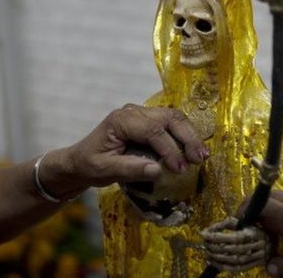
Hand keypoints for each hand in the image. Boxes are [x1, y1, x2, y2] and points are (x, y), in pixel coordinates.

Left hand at [41, 104, 207, 199]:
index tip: (179, 169)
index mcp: (121, 120)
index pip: (153, 130)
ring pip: (174, 117)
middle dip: (187, 138)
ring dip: (190, 135)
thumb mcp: (104, 171)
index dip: (169, 149)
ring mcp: (143, 113)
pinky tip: (194, 149)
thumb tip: (158, 171)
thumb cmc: (90, 165)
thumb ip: (129, 169)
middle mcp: (134, 111)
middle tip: (199, 159)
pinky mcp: (149, 120)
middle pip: (169, 118)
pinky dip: (185, 134)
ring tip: (201, 155)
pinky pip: (172, 122)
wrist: (81, 160)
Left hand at [201, 216, 270, 271]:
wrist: (270, 240)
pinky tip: (212, 261)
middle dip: (215, 246)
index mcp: (253, 234)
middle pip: (233, 249)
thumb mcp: (242, 222)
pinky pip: (235, 269)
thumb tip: (210, 230)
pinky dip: (222, 266)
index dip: (218, 236)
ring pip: (234, 260)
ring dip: (217, 257)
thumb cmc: (251, 229)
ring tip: (207, 252)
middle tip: (204, 243)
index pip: (234, 237)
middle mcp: (256, 246)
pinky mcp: (252, 266)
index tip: (204, 233)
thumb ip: (226, 223)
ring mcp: (256, 258)